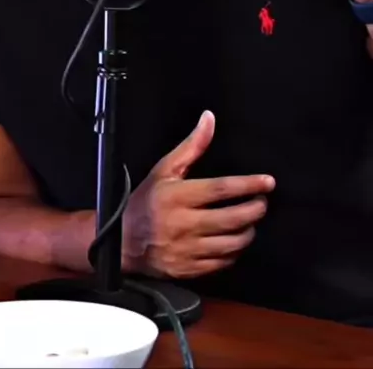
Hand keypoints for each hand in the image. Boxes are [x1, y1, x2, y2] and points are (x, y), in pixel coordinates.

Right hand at [123, 111, 274, 278]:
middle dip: (254, 209)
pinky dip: (235, 252)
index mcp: (177, 197)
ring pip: (231, 244)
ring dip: (248, 231)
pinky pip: (223, 263)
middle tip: (262, 202)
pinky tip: (235, 240)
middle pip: (231, 218)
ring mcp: (187, 250)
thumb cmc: (146, 201)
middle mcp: (183, 224)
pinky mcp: (189, 270)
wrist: (121, 242)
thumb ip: (192, 146)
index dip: (248, 185)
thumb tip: (209, 119)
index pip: (221, 189)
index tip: (268, 181)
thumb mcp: (165, 170)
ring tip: (250, 221)